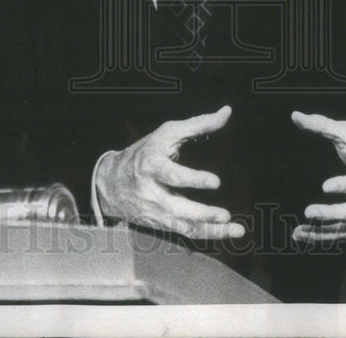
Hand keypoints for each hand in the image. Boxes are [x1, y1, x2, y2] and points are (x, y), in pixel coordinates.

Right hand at [95, 105, 243, 240]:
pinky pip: (184, 233)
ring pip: (184, 226)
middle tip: (224, 215)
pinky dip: (205, 234)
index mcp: (151, 165)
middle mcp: (151, 192)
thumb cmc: (146, 151)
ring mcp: (154, 211)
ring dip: (211, 230)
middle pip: (177, 208)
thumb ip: (198, 124)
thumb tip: (227, 111)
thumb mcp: (167, 133)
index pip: (172, 176)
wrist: (110, 182)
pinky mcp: (159, 224)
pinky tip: (224, 231)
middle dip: (202, 214)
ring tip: (236, 228)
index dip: (194, 179)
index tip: (216, 182)